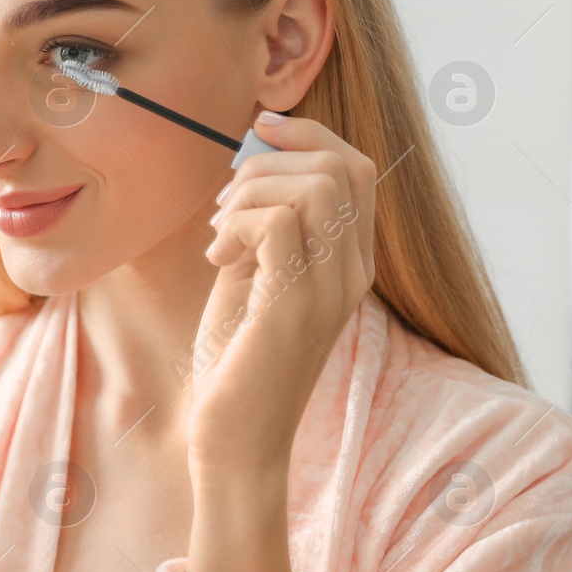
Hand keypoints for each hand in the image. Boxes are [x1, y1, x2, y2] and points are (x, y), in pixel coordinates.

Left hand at [189, 111, 376, 475]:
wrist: (234, 441)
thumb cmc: (236, 365)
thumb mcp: (251, 280)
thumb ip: (260, 229)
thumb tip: (248, 170)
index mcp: (348, 262)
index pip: (355, 167)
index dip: (308, 133)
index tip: (258, 130)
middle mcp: (352, 272)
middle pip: (342, 165)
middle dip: (271, 161)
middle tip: (224, 205)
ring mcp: (330, 289)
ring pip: (314, 186)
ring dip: (251, 192)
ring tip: (218, 233)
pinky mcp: (295, 306)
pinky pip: (278, 222)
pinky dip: (237, 224)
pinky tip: (216, 256)